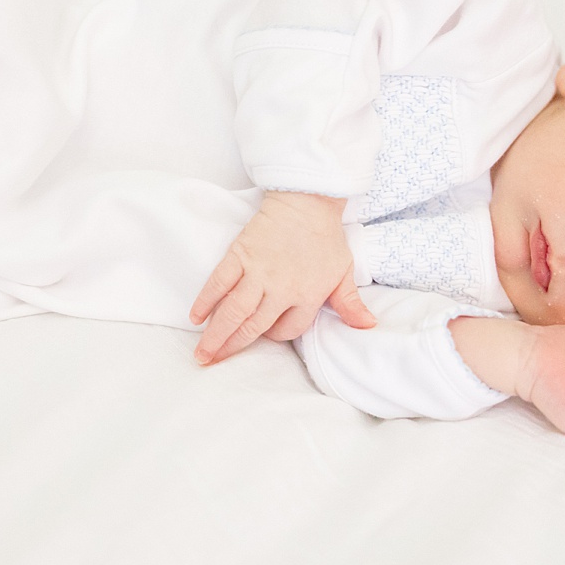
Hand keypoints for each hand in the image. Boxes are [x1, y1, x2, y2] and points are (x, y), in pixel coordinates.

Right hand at [189, 191, 374, 363]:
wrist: (307, 201)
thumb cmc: (326, 237)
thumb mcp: (343, 272)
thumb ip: (350, 304)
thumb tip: (368, 326)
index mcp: (307, 297)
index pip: (286, 330)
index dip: (273, 336)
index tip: (263, 335)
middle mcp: (280, 290)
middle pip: (253, 328)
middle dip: (231, 348)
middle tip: (211, 363)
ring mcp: (257, 273)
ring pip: (233, 311)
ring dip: (215, 334)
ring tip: (202, 353)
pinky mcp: (240, 255)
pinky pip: (218, 283)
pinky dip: (206, 301)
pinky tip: (196, 317)